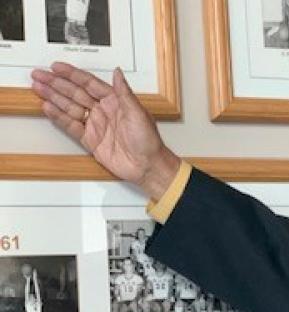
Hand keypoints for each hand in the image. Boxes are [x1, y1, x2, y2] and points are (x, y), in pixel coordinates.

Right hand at [31, 62, 179, 199]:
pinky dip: (59, 117)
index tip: (56, 67)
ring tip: (38, 88)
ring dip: (54, 97)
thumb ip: (124, 93)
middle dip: (56, 83)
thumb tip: (118, 72)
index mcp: (116, 102)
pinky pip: (71, 125)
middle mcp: (104, 111)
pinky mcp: (90, 140)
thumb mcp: (138, 113)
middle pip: (75, 93)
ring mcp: (96, 125)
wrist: (146, 166)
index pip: (89, 83)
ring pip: (70, 107)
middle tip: (39, 75)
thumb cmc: (148, 141)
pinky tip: (48, 108)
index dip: (72, 74)